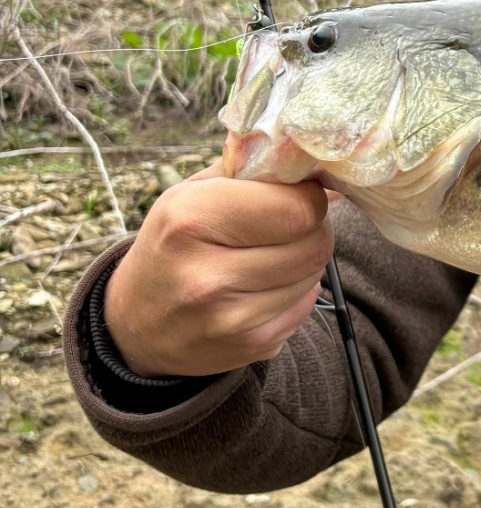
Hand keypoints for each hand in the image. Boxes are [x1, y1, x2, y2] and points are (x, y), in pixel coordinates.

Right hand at [102, 162, 334, 376]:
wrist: (137, 325)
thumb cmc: (172, 245)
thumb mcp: (190, 194)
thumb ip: (249, 168)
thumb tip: (317, 161)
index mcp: (191, 220)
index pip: (298, 207)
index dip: (308, 197)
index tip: (295, 195)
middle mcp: (208, 275)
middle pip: (314, 242)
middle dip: (310, 228)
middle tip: (285, 225)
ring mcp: (231, 317)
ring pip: (315, 275)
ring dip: (303, 261)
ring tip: (265, 256)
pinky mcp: (252, 345)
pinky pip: (306, 305)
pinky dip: (295, 292)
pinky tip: (261, 287)